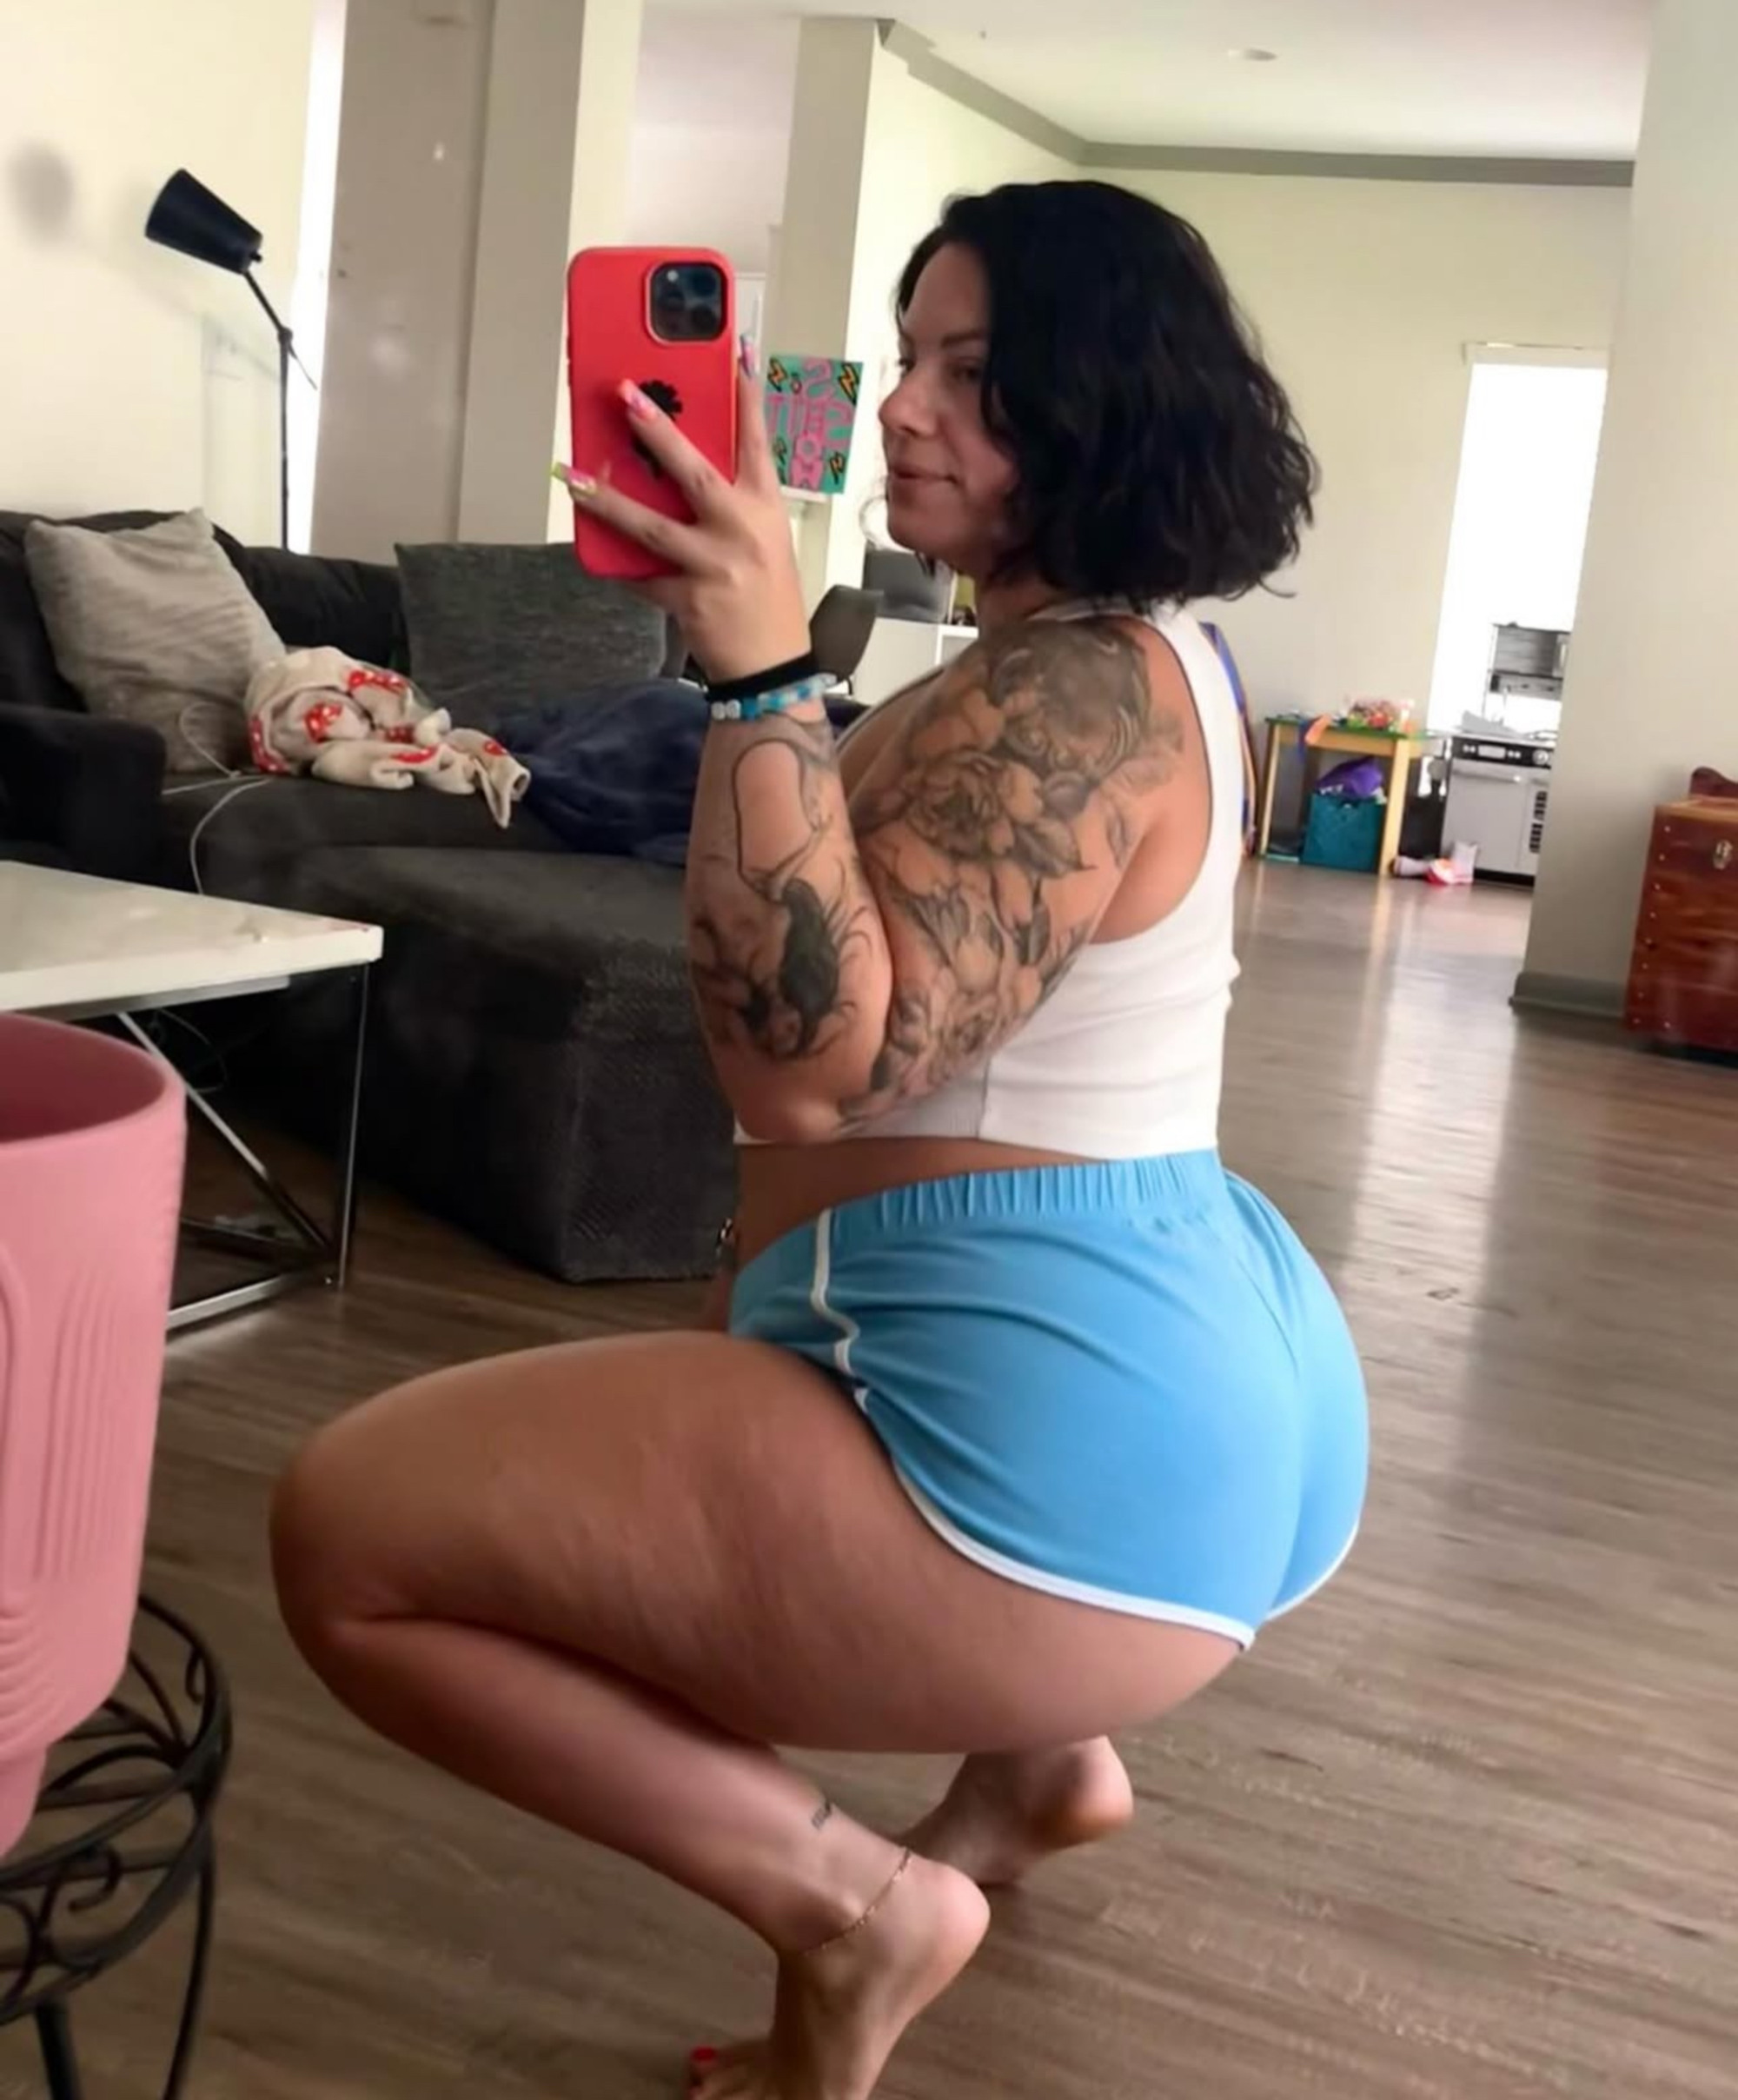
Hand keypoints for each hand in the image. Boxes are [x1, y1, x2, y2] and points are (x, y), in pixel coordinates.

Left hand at [557, 356, 809, 683]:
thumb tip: (674, 467)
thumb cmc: (769, 597)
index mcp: (765, 510)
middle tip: (626, 395)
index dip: (747, 396)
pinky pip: (640, 576)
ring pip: (650, 526)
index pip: (757, 442)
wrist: (772, 668)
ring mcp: (713, 567)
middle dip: (657, 431)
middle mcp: (741, 532)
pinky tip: (594, 551)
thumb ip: (729, 502)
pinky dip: (618, 566)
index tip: (736, 353)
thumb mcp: (763, 538)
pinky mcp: (687, 600)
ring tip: (573, 476)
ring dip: (607, 499)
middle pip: (693, 472)